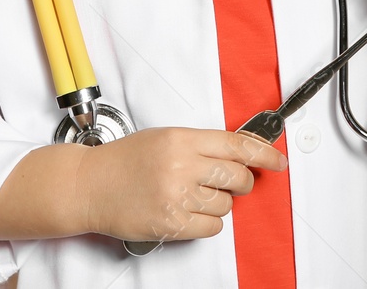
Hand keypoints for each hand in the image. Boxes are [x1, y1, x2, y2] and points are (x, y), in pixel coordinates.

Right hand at [74, 127, 287, 242]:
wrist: (88, 185)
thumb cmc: (124, 161)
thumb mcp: (164, 138)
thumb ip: (201, 144)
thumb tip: (241, 152)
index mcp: (181, 139)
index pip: (237, 145)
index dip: (265, 154)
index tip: (278, 161)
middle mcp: (181, 165)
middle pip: (238, 177)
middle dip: (240, 182)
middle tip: (229, 182)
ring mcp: (176, 196)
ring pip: (226, 205)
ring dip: (217, 203)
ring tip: (192, 196)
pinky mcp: (170, 223)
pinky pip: (212, 228)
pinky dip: (207, 223)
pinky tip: (189, 213)